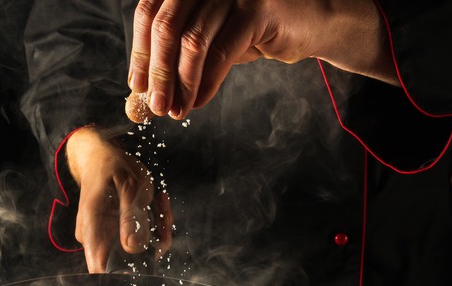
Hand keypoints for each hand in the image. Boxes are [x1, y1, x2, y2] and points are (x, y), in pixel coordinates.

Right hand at [66, 126, 173, 271]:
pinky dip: (156, 224)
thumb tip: (132, 247)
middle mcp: (96, 237)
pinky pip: (143, 238)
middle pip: (129, 260)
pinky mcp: (120, 233)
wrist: (101, 157)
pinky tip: (158, 203)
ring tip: (161, 202)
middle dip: (153, 243)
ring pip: (141, 249)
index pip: (100, 268)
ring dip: (158, 230)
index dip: (123, 276)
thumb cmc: (111, 167)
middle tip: (163, 216)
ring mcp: (108, 236)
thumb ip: (130, 216)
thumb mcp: (128, 186)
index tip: (148, 264)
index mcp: (92, 227)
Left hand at [126, 0, 396, 120]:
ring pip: (192, 41)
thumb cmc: (259, 29)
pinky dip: (206, 83)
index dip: (141, 49)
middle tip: (155, 105)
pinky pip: (222, 52)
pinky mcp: (258, 8)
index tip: (136, 84)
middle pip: (166, 24)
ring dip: (180, 83)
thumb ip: (182, 51)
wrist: (314, 22)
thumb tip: (148, 86)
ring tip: (175, 110)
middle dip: (157, 71)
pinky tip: (197, 102)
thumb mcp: (213, 35)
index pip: (151, 10)